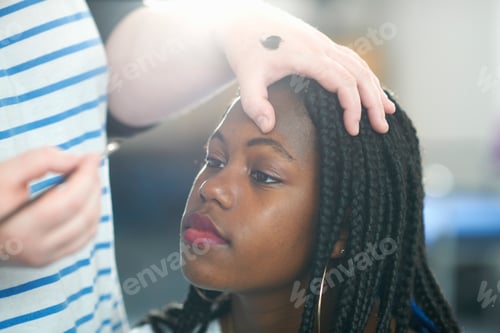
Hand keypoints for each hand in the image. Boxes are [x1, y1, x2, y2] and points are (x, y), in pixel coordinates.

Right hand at [0, 147, 100, 266]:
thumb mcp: (3, 174)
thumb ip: (39, 161)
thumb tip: (75, 160)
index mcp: (19, 230)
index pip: (70, 201)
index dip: (86, 176)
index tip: (91, 156)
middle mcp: (34, 250)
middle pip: (84, 215)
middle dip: (93, 185)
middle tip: (89, 164)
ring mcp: (43, 258)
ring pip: (89, 227)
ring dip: (95, 199)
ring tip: (87, 178)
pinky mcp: (48, 260)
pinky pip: (83, 238)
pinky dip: (90, 215)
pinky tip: (83, 199)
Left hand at [215, 2, 395, 134]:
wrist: (245, 21)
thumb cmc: (246, 50)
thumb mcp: (246, 77)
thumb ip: (254, 103)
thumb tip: (268, 127)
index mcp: (308, 56)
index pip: (342, 82)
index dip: (352, 107)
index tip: (353, 130)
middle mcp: (322, 48)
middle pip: (360, 74)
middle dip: (374, 102)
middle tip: (381, 128)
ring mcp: (325, 45)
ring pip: (360, 66)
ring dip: (375, 89)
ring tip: (387, 112)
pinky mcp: (323, 46)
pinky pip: (353, 61)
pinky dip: (366, 78)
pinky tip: (373, 91)